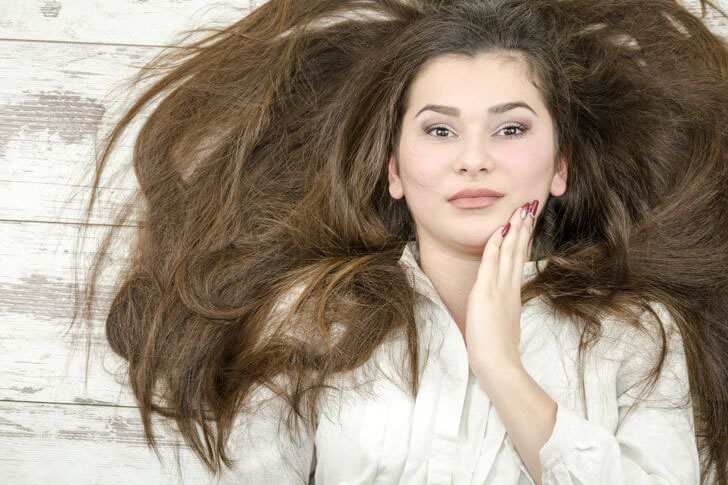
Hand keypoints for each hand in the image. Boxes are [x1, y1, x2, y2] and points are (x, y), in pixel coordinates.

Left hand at [465, 199, 538, 380]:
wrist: (499, 365)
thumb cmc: (499, 353)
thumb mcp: (503, 327)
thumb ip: (504, 313)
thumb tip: (502, 310)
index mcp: (513, 295)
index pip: (518, 261)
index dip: (523, 241)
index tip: (526, 225)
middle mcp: (509, 288)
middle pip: (518, 252)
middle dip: (523, 228)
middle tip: (529, 208)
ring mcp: (499, 289)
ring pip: (509, 252)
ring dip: (514, 230)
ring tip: (521, 211)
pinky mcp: (486, 292)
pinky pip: (491, 262)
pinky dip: (496, 244)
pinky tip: (501, 230)